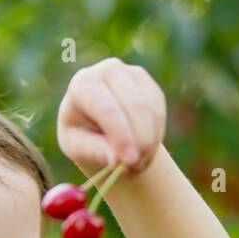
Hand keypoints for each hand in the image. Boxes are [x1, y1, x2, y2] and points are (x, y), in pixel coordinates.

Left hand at [56, 57, 166, 176]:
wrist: (97, 127)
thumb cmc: (82, 136)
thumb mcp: (78, 148)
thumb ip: (96, 152)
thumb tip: (117, 160)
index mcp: (83, 84)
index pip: (107, 108)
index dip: (121, 135)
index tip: (128, 161)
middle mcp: (108, 71)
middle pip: (134, 105)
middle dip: (140, 140)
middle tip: (137, 167)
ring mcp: (132, 74)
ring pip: (151, 110)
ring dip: (149, 142)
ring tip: (136, 164)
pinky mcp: (150, 85)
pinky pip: (159, 113)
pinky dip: (155, 136)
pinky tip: (143, 150)